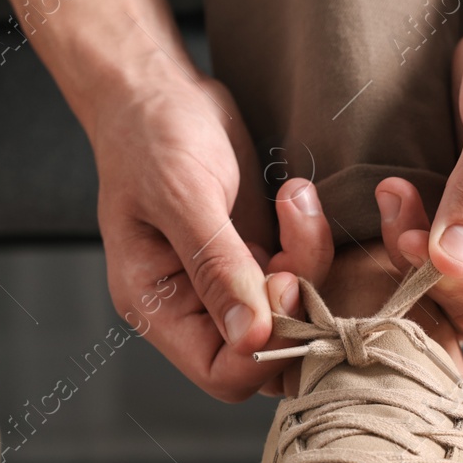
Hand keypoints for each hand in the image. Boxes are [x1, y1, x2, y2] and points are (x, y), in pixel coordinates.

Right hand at [94, 73, 332, 401]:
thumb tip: (254, 338)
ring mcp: (229, 284)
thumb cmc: (150, 135)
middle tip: (295, 247)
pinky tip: (293, 194)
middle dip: (297, 304)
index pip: (220, 373)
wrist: (158, 90)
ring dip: (309, 260)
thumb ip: (218, 267)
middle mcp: (193, 308)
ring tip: (293, 200)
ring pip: (295, 315)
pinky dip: (312, 239)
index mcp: (157, 307)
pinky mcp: (258, 256)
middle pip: (267, 355)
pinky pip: (305, 274)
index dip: (264, 345)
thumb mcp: (182, 196)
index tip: (282, 280)